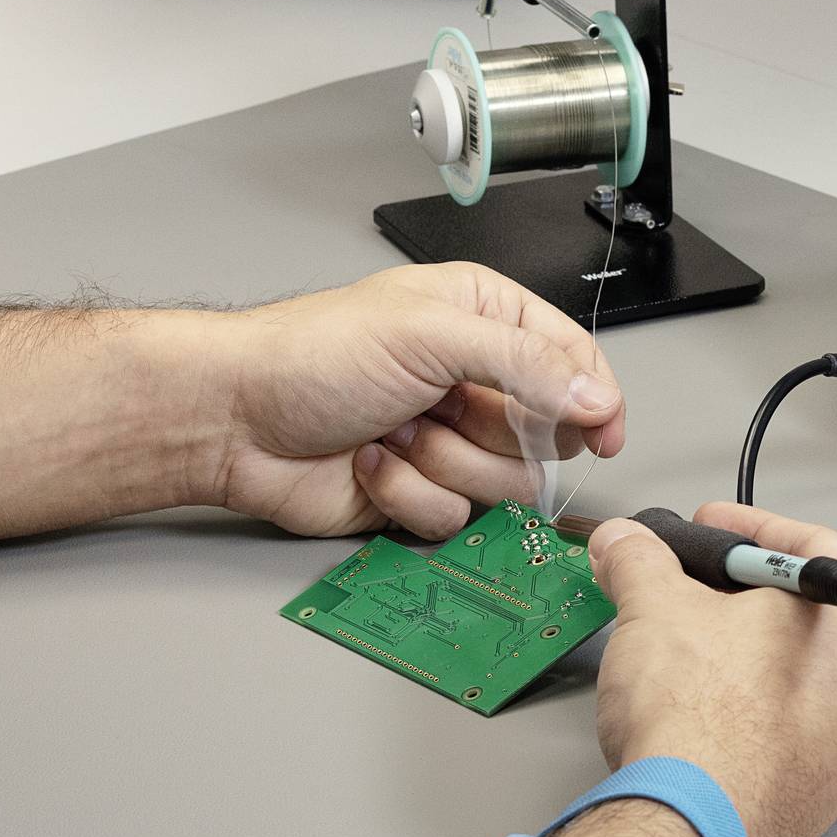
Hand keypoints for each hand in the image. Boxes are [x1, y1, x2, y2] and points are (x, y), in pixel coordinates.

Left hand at [206, 262, 625, 537]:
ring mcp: (448, 440)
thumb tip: (595, 398)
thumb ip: (526, 364)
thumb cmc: (309, 355)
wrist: (233, 420)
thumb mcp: (430, 334)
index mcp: (482, 321)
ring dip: (441, 463)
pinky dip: (406, 494)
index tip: (603, 433)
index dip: (593, 399)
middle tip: (443, 408)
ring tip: (393, 432)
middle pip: (546, 435)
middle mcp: (471, 381)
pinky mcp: (420, 492)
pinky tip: (369, 463)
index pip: (572, 362)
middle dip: (491, 431)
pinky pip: (453, 516)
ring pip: (503, 484)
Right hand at [583, 504, 836, 836]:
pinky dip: (750, 696)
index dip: (743, 528)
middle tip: (690, 578)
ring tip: (682, 632)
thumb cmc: (709, 725)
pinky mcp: (828, 785)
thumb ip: (641, 560)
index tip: (704, 528)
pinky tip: (700, 694)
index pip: (810, 545)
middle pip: (810, 608)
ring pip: (802, 666)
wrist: (695, 831)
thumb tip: (626, 545)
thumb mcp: (659, 607)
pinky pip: (793, 717)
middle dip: (741, 589)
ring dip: (742, 644)